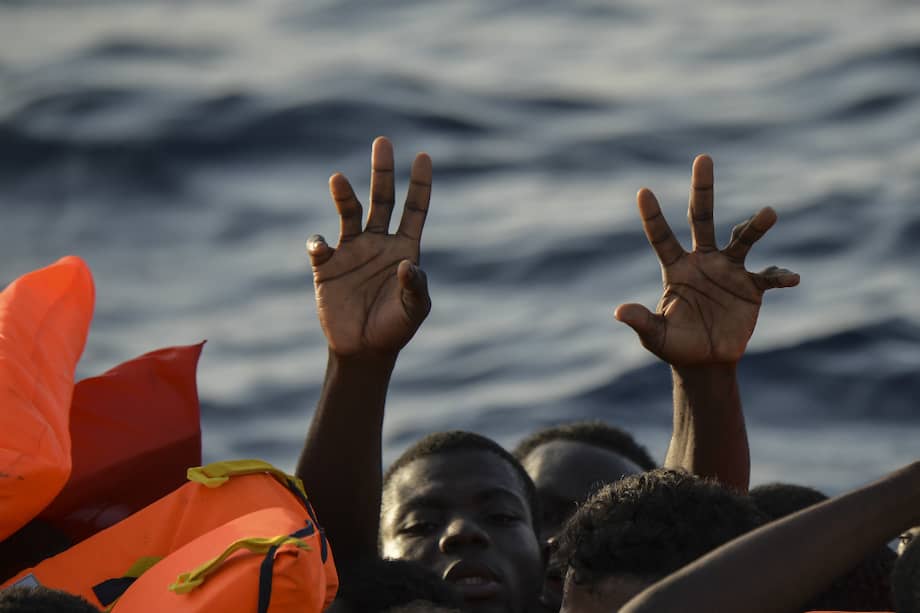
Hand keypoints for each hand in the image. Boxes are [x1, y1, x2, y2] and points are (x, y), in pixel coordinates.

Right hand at [308, 137, 431, 356]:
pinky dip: (317, 243)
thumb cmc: (394, 329)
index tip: (422, 156)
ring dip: (344, 195)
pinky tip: (321, 247)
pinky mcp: (326, 266)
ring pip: (348, 213)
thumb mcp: (413, 311)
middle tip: (382, 142)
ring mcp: (352, 252)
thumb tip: (406, 264)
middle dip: (383, 171)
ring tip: (338, 179)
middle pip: (382, 199)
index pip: (415, 209)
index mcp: (404, 249)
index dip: (420, 184)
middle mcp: (378, 243)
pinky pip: (319, 247)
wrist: (362, 351)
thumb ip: (415, 287)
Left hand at [615, 155, 798, 365]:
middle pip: (703, 218)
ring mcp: (729, 270)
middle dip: (703, 190)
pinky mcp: (751, 287)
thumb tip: (619, 312)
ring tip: (769, 214)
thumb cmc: (676, 345)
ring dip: (755, 227)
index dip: (653, 216)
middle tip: (703, 158)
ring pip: (742, 239)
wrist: (706, 361)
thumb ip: (642, 321)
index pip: (661, 237)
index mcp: (676, 268)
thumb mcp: (655, 336)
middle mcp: (703, 260)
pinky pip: (768, 277)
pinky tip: (791, 278)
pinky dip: (780, 276)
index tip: (643, 191)